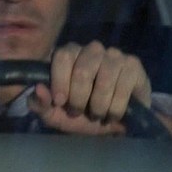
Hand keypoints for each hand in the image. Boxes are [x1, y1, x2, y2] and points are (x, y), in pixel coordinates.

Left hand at [28, 41, 150, 135]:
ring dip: (99, 105)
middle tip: (78, 112)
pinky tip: (113, 114)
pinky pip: (124, 84)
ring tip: (97, 115)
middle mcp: (91, 49)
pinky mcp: (133, 65)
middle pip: (83, 70)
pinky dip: (116, 106)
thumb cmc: (79, 113)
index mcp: (69, 54)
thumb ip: (40, 104)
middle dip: (79, 98)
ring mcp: (114, 55)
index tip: (61, 102)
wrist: (111, 122)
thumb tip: (38, 89)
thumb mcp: (54, 114)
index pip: (62, 57)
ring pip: (104, 79)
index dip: (60, 81)